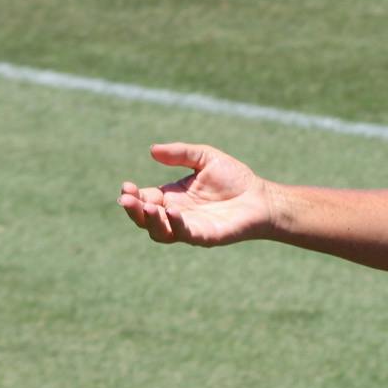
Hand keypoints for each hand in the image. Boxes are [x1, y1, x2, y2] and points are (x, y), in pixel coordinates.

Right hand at [118, 142, 274, 246]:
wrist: (261, 197)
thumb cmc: (234, 178)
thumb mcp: (204, 157)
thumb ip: (180, 154)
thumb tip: (152, 150)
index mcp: (172, 197)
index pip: (144, 199)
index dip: (132, 195)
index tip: (126, 186)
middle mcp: (176, 214)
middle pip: (145, 218)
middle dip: (133, 210)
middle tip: (126, 199)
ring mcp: (189, 227)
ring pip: (159, 232)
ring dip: (150, 221)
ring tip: (147, 207)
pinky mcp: (204, 236)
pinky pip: (184, 234)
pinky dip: (175, 224)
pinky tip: (172, 211)